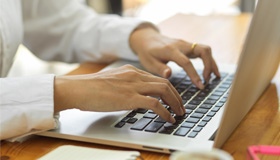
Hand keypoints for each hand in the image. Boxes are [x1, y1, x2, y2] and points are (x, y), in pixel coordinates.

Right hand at [54, 65, 184, 122]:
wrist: (78, 88)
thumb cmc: (91, 88)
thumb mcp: (112, 81)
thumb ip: (125, 85)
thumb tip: (133, 95)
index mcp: (131, 71)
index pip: (157, 78)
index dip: (169, 89)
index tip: (173, 98)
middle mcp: (135, 76)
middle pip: (165, 83)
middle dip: (177, 96)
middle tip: (181, 107)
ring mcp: (134, 86)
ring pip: (164, 90)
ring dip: (175, 103)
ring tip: (179, 113)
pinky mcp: (130, 98)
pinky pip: (155, 104)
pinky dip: (165, 112)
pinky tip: (169, 118)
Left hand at [129, 27, 219, 88]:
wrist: (147, 39)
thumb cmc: (147, 52)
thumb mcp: (149, 62)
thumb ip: (160, 68)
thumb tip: (169, 74)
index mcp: (170, 50)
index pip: (186, 62)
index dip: (194, 74)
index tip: (200, 86)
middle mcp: (181, 45)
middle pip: (203, 50)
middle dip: (209, 65)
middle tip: (207, 80)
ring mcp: (186, 44)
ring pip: (205, 49)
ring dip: (212, 63)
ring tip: (214, 77)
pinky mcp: (188, 46)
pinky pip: (202, 51)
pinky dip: (209, 60)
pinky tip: (210, 71)